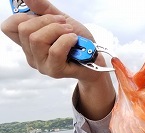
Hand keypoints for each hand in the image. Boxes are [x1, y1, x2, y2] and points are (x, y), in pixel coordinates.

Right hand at [1, 0, 114, 119]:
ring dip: (57, 30)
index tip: (46, 17)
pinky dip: (66, 40)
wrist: (96, 58)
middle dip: (47, 21)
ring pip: (37, 39)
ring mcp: (42, 65)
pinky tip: (74, 40)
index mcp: (28, 42)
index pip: (9, 27)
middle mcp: (31, 55)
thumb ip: (43, 9)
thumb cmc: (78, 41)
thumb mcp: (61, 20)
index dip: (24, 16)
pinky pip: (54, 51)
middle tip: (64, 24)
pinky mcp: (55, 71)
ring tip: (71, 33)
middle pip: (24, 30)